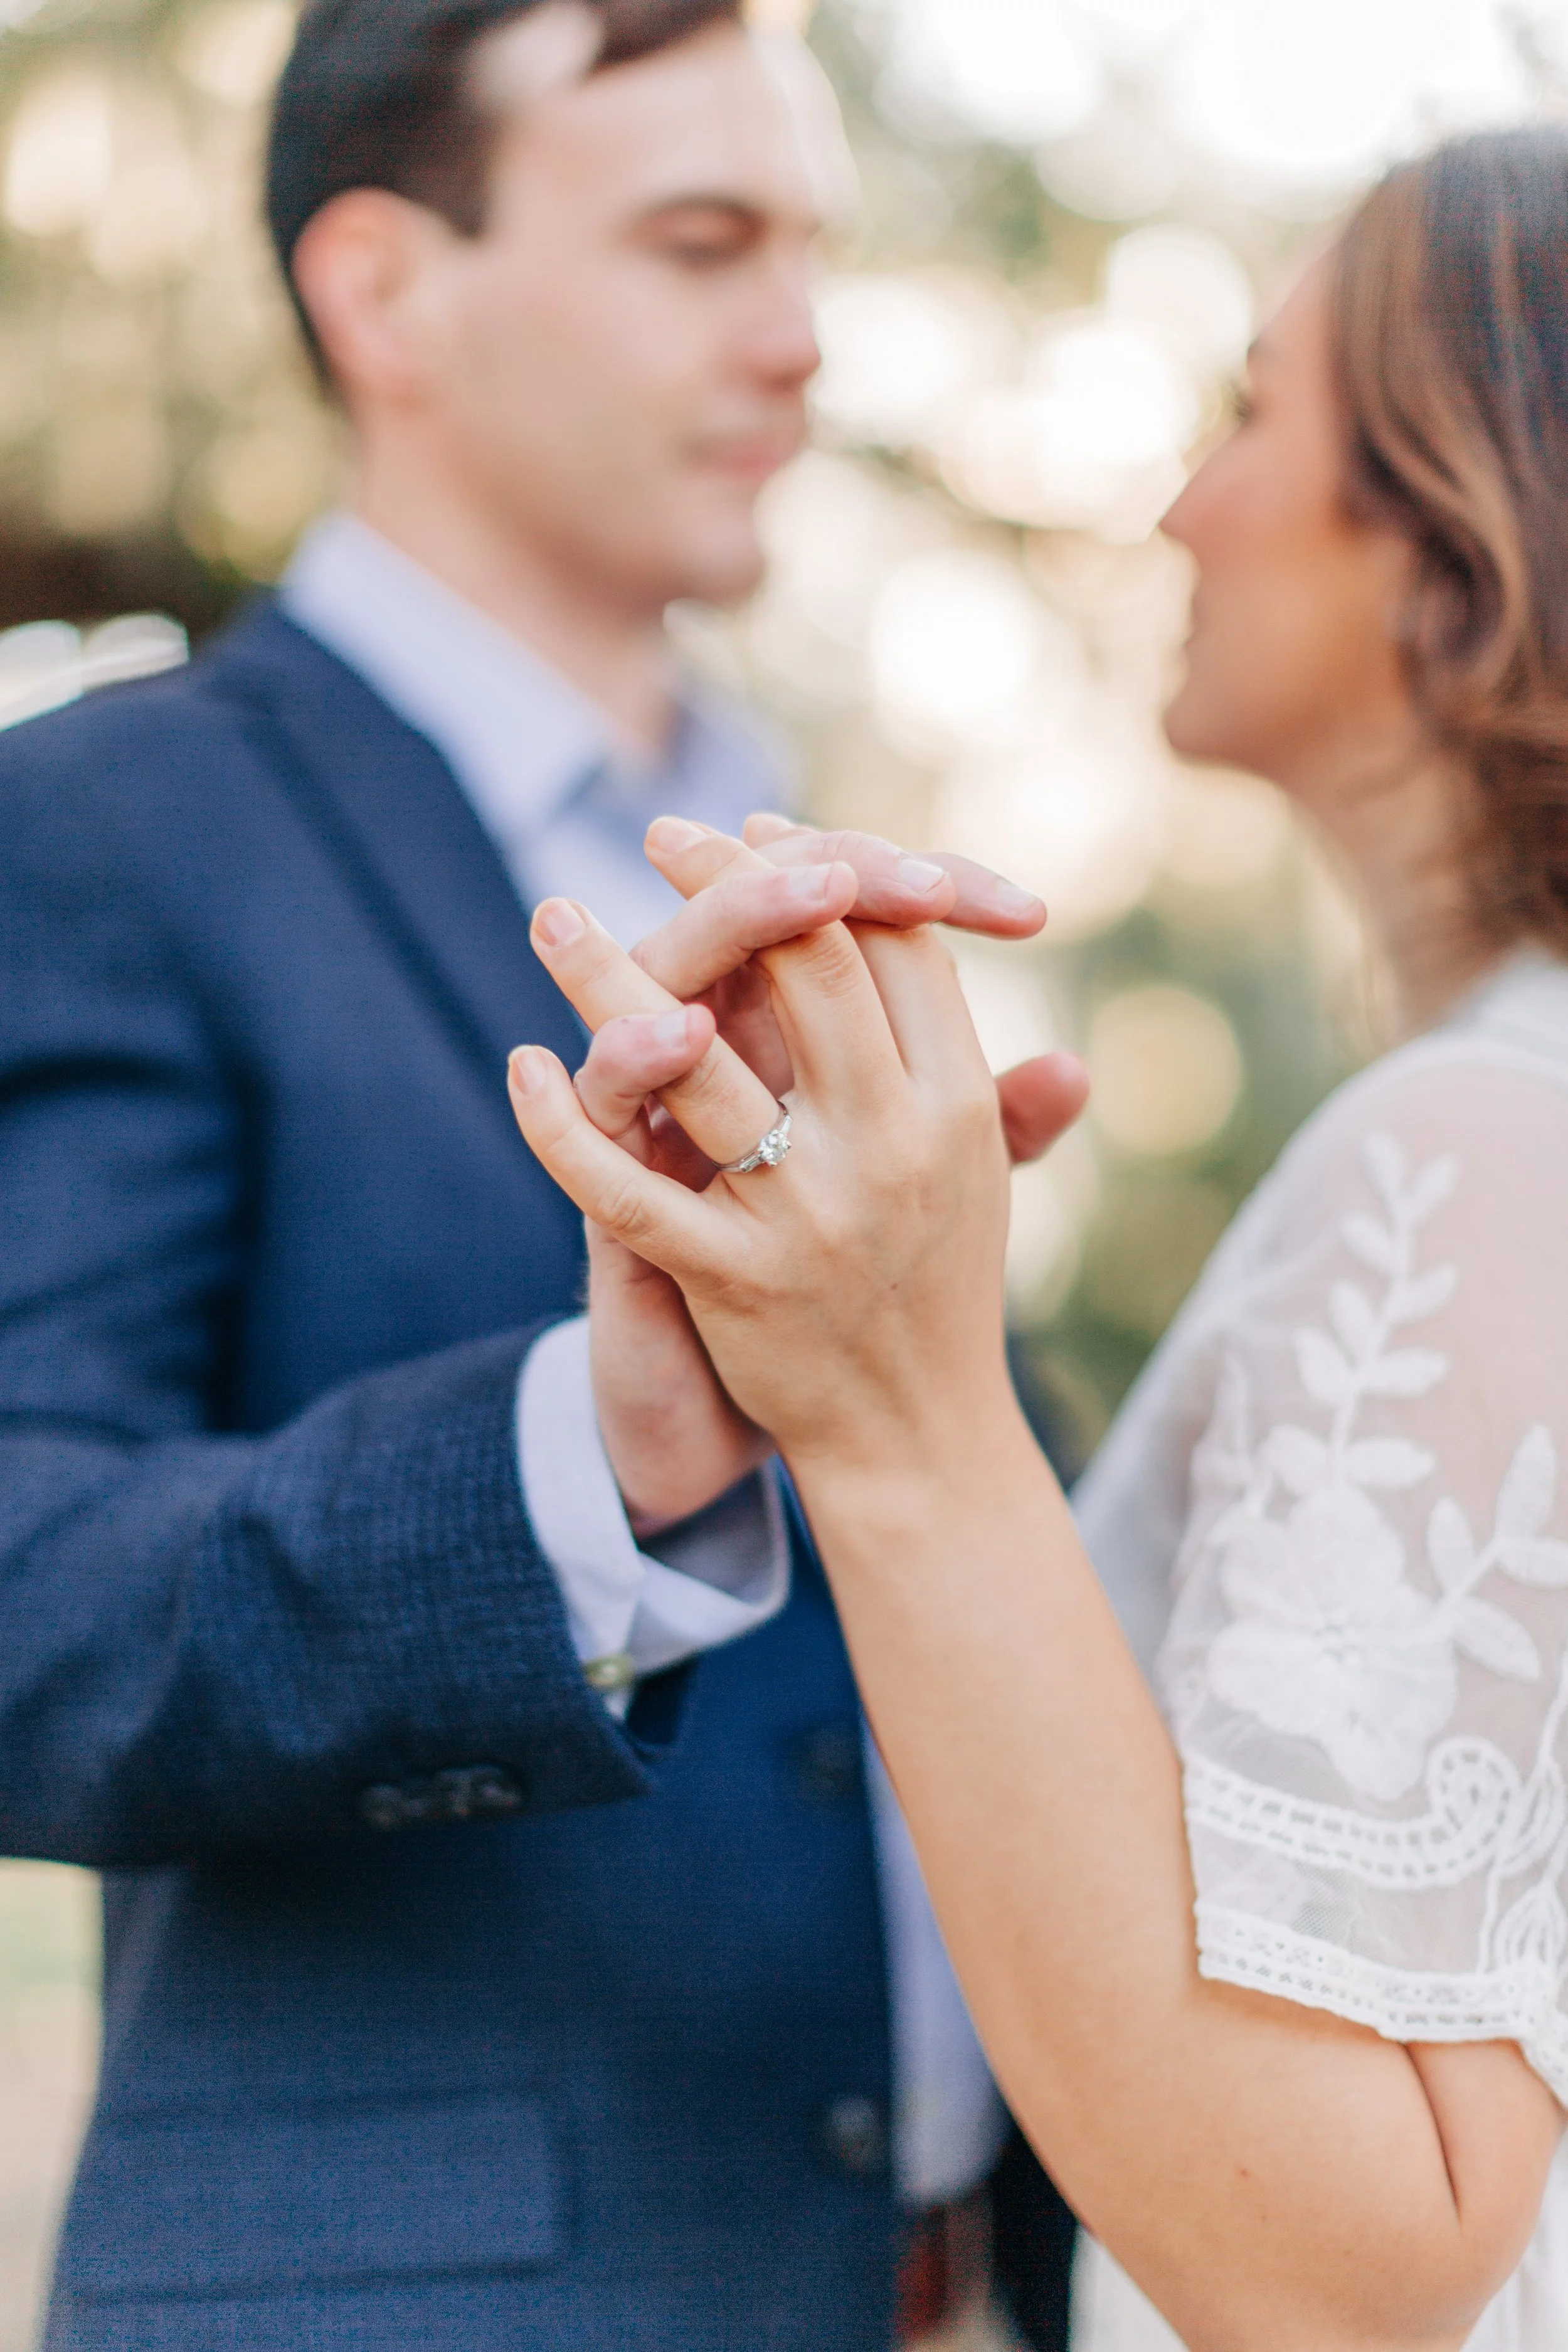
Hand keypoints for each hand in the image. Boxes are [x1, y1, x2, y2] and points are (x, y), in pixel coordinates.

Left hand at [513, 829, 1087, 1516]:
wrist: (921, 1443)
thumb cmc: (940, 1286)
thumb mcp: (976, 1168)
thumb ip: (962, 1043)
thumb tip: (935, 917)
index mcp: (958, 1106)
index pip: (894, 944)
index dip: (826, 868)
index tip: (757, 832)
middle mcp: (893, 1146)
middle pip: (811, 965)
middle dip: (729, 883)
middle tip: (661, 835)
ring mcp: (808, 1215)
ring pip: (698, 1063)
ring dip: (611, 980)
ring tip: (554, 912)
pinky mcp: (732, 1282)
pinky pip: (626, 1191)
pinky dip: (562, 1127)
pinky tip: (518, 1067)